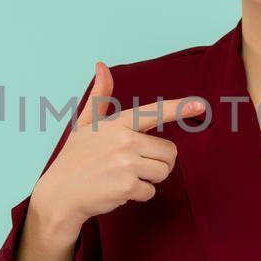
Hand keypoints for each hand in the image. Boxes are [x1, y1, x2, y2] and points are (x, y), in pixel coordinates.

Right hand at [29, 61, 207, 244]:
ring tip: (122, 178)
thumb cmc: (74, 159)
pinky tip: (117, 191)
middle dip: (157, 162)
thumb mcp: (84, 124)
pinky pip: (150, 191)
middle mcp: (124, 140)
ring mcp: (126, 163)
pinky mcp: (126, 186)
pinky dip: (138, 195)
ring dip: (148, 179)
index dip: (179, 108)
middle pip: (169, 152)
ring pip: (163, 172)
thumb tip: (101, 65)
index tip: (201, 105)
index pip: (153, 113)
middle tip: (132, 166)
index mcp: (117, 123)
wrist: (59, 195)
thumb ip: (99, 96)